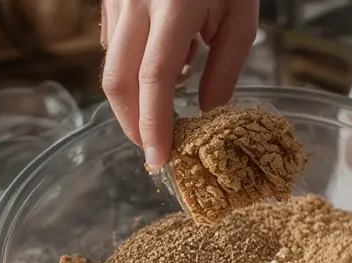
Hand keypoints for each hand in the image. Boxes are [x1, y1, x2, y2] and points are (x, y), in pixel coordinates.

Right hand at [100, 0, 258, 169]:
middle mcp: (135, 2)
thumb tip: (208, 114)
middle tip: (154, 151)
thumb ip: (224, 69)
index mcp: (174, 8)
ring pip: (111, 64)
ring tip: (166, 113)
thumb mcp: (240, 20)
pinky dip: (133, 71)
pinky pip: (113, 45)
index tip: (160, 158)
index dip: (155, 124)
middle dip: (133, 123)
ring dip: (134, 100)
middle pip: (119, 79)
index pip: (155, 78)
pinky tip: (165, 69)